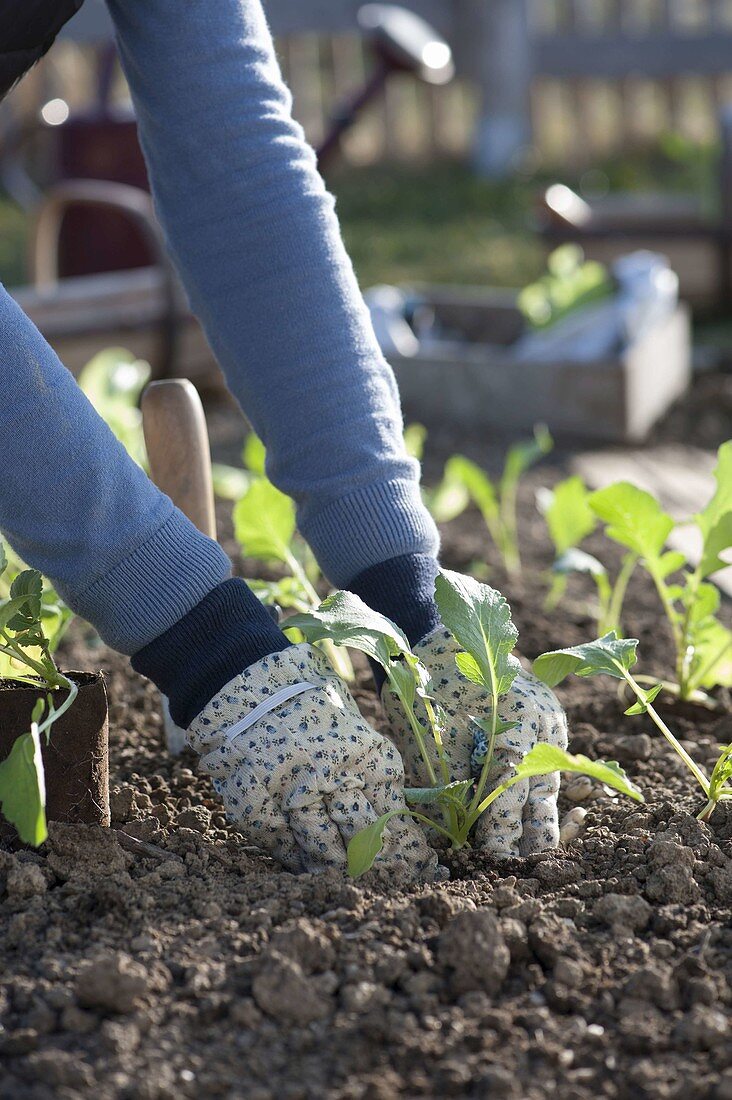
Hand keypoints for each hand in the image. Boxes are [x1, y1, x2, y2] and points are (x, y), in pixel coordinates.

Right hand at [187, 644, 436, 877]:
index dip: (412, 854)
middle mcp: (334, 777)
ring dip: (338, 870)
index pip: (396, 820)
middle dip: (381, 871)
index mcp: (366, 756)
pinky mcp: (257, 805)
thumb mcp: (352, 725)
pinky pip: (283, 847)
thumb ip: (369, 770)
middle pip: (364, 843)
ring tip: (350, 881)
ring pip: (324, 852)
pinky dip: (297, 860)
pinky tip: (308, 867)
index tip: (424, 871)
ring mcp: (293, 793)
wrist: (243, 678)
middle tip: (391, 885)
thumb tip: (394, 818)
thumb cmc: (306, 698)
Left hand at [382, 626, 567, 856]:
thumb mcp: (431, 735)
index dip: (502, 832)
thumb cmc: (428, 683)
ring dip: (540, 816)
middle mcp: (541, 723)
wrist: (444, 634)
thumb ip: (450, 782)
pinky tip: (534, 814)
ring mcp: (551, 717)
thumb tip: (459, 828)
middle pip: (540, 793)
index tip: (493, 859)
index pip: (509, 794)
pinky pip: (551, 760)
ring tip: (535, 853)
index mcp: (513, 725)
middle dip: (532, 836)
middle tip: (524, 869)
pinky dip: (540, 787)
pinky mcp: (550, 715)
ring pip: (550, 779)